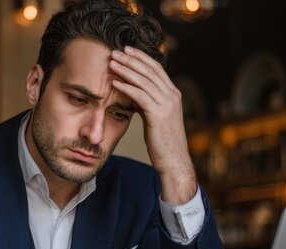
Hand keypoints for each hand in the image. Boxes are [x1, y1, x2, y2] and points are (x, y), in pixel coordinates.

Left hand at [110, 46, 196, 203]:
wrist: (173, 161)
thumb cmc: (162, 143)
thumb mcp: (156, 118)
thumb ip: (148, 103)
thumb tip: (133, 94)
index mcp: (173, 94)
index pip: (156, 69)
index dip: (141, 57)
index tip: (127, 50)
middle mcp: (172, 96)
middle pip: (150, 70)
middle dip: (132, 59)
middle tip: (116, 51)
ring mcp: (167, 105)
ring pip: (144, 81)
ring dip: (126, 69)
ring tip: (111, 62)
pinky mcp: (159, 115)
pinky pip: (140, 96)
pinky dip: (126, 87)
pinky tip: (114, 82)